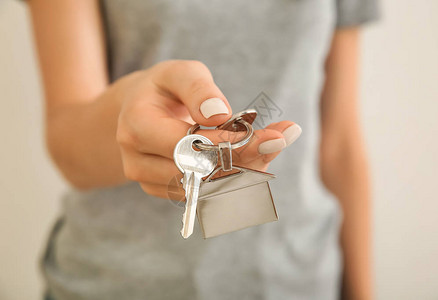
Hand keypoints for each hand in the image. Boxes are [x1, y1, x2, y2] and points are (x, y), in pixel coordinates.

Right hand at [115, 60, 300, 198]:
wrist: (140, 109)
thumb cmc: (164, 88)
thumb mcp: (179, 73)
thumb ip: (198, 88)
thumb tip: (219, 115)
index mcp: (136, 126)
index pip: (186, 144)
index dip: (227, 143)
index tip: (269, 136)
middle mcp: (137, 160)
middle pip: (198, 172)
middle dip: (244, 158)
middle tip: (280, 141)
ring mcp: (149, 181)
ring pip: (204, 188)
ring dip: (243, 170)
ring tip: (270, 146)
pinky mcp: (163, 191)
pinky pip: (202, 193)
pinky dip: (232, 178)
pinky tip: (253, 159)